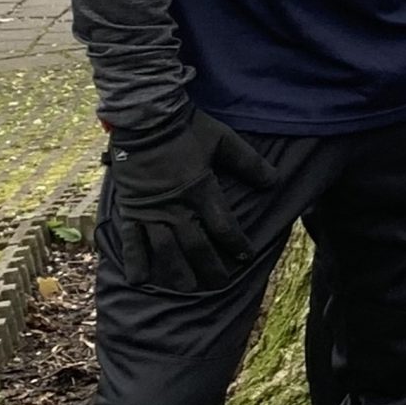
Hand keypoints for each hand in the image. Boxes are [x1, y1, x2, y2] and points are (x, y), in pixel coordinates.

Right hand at [107, 107, 275, 290]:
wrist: (144, 117)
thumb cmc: (186, 128)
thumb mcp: (224, 140)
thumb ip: (250, 163)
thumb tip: (275, 182)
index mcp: (200, 190)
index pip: (223, 227)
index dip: (236, 244)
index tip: (245, 256)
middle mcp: (175, 207)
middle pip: (196, 245)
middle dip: (210, 266)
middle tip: (220, 283)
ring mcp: (150, 211)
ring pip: (165, 249)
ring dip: (176, 271)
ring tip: (187, 287)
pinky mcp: (129, 209)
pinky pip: (130, 239)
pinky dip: (134, 260)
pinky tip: (139, 280)